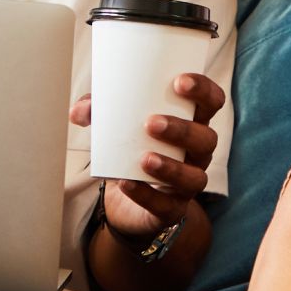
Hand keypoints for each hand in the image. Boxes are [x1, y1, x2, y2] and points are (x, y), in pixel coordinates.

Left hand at [69, 73, 226, 243]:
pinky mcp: (172, 209)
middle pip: (206, 139)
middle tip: (151, 123)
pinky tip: (128, 183)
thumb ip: (99, 111)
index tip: (179, 82)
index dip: (203, 90)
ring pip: (195, 177)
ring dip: (171, 167)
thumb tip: (78, 111)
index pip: (212, 102)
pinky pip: (167, 205)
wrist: (127, 195)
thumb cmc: (131, 146)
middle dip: (182, 130)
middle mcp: (198, 152)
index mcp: (192, 122)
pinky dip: (146, 195)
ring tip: (145, 158)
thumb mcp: (116, 124)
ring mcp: (188, 182)